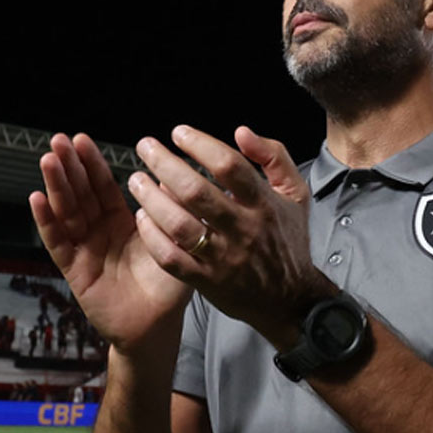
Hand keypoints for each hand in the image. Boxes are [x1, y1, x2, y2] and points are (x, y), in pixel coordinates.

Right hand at [30, 132, 191, 352]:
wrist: (155, 328)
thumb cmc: (167, 289)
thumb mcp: (173, 243)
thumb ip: (170, 210)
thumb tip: (175, 172)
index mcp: (121, 223)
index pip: (103, 187)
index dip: (92, 163)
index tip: (80, 139)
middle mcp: (99, 232)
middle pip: (80, 194)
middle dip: (69, 167)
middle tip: (58, 140)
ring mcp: (84, 249)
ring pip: (66, 212)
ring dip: (56, 186)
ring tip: (48, 160)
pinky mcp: (74, 270)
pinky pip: (58, 243)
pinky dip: (46, 221)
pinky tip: (37, 199)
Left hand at [128, 124, 333, 348]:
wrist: (289, 300)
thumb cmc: (286, 242)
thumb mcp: (295, 194)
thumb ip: (274, 156)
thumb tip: (241, 132)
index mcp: (264, 204)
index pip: (229, 166)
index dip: (200, 144)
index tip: (179, 133)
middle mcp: (242, 229)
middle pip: (196, 192)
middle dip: (165, 164)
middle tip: (146, 147)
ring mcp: (222, 257)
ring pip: (179, 224)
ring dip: (151, 199)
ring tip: (137, 180)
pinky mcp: (206, 281)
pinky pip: (171, 258)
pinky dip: (152, 237)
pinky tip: (141, 218)